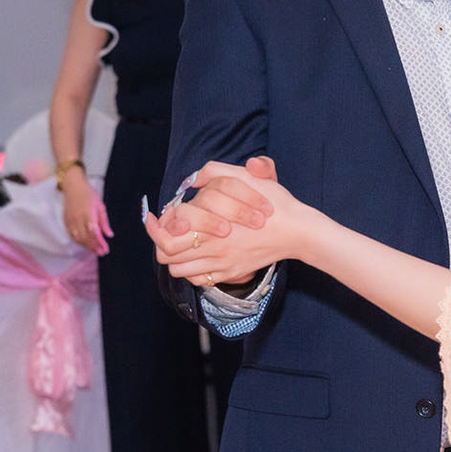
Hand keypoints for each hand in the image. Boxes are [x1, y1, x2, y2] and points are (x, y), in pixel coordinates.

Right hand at [60, 171, 112, 254]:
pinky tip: (85, 244)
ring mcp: (70, 221)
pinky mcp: (66, 221)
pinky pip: (72, 235)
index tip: (106, 249)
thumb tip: (109, 235)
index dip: (100, 243)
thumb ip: (104, 221)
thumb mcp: (100, 205)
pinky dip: (79, 241)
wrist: (73, 186)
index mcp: (88, 214)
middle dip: (94, 247)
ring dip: (87, 246)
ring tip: (95, 250)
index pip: (94, 233)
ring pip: (78, 238)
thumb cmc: (88, 194)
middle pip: (86, 238)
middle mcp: (77, 219)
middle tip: (102, 252)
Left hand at [144, 157, 308, 287]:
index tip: (153, 217)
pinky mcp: (231, 273)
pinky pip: (199, 279)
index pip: (165, 235)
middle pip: (166, 256)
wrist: (298, 231)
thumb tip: (192, 179)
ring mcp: (221, 264)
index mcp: (210, 226)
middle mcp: (211, 249)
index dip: (154, 226)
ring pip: (179, 270)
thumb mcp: (246, 177)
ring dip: (175, 257)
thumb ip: (215, 172)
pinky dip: (192, 270)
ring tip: (181, 242)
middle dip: (161, 242)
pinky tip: (199, 255)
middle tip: (167, 230)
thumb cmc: (274, 203)